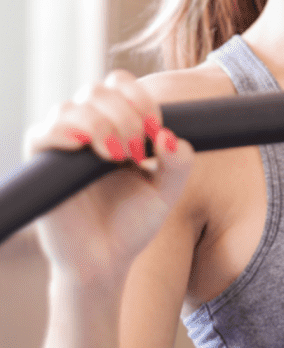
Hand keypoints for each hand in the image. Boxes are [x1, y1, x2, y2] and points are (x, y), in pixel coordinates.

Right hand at [23, 70, 193, 285]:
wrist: (104, 262)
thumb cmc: (132, 225)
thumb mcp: (166, 192)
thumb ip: (178, 164)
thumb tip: (170, 136)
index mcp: (116, 126)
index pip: (120, 84)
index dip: (140, 98)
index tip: (156, 128)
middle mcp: (87, 129)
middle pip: (98, 89)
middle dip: (125, 114)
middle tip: (138, 150)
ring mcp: (63, 145)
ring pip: (72, 106)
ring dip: (101, 124)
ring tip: (117, 157)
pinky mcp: (43, 166)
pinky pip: (41, 133)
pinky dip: (63, 132)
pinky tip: (86, 148)